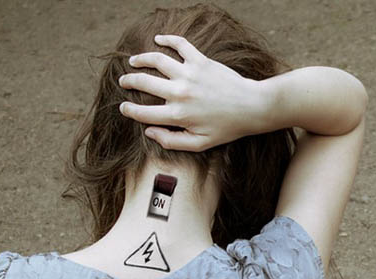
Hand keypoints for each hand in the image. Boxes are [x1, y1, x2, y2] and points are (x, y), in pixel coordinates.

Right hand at [118, 34, 271, 151]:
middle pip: (144, 82)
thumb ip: (172, 141)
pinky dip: (167, 39)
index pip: (144, 112)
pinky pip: (180, 44)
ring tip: (134, 61)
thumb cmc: (227, 128)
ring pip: (156, 60)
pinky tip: (159, 40)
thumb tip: (149, 132)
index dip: (129, 110)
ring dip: (141, 59)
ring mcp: (189, 74)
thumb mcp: (200, 143)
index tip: (124, 107)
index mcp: (178, 115)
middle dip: (129, 81)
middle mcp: (180, 92)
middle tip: (124, 81)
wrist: (251, 108)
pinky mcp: (201, 61)